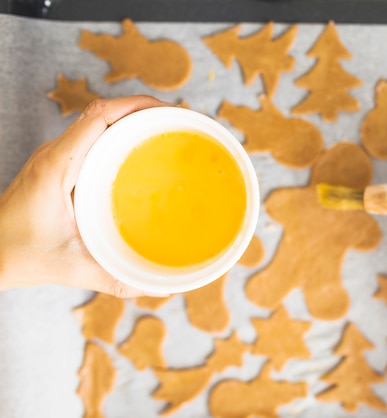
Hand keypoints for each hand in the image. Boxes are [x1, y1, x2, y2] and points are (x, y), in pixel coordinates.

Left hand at [0, 96, 170, 297]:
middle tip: (176, 121)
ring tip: (163, 130)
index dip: (135, 105)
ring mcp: (54, 157)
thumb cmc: (19, 256)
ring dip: (129, 119)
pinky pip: (90, 138)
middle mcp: (55, 154)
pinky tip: (137, 151)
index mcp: (58, 166)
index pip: (98, 116)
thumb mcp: (72, 269)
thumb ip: (116, 280)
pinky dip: (116, 134)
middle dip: (141, 109)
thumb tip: (160, 287)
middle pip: (101, 111)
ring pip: (95, 121)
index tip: (168, 110)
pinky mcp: (57, 165)